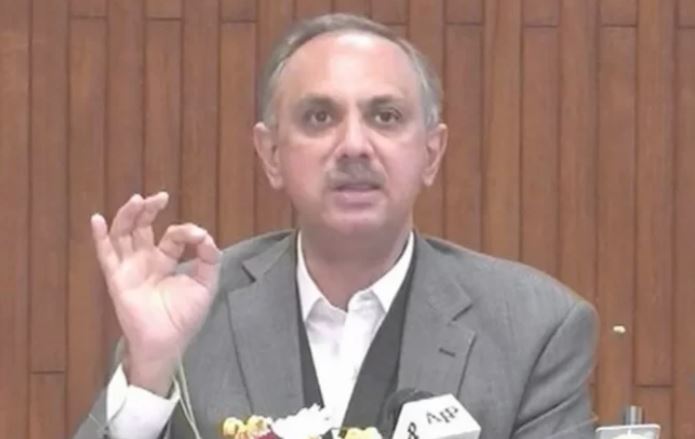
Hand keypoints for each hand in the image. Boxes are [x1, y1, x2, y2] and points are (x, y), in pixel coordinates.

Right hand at [91, 192, 220, 394]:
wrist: (168, 342)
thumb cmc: (185, 317)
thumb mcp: (206, 284)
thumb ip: (210, 259)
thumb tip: (206, 236)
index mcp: (166, 261)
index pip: (173, 236)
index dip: (186, 232)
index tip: (199, 237)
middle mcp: (146, 261)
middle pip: (142, 228)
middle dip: (149, 210)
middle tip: (159, 197)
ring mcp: (130, 268)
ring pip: (124, 235)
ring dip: (129, 216)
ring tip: (137, 200)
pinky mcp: (118, 279)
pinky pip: (106, 255)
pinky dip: (100, 237)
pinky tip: (98, 220)